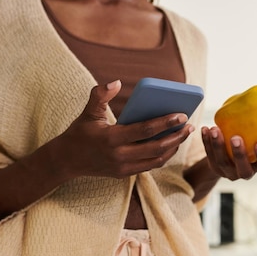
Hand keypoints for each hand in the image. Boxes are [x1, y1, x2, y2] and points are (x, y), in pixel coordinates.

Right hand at [59, 80, 194, 178]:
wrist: (67, 161)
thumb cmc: (80, 132)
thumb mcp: (88, 112)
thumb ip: (100, 95)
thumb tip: (115, 81)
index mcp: (111, 139)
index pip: (145, 130)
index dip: (165, 123)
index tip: (182, 115)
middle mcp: (119, 156)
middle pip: (156, 148)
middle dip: (176, 137)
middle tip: (189, 125)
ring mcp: (123, 168)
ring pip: (156, 159)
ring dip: (173, 147)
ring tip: (183, 134)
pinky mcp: (125, 174)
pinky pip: (150, 166)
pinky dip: (163, 155)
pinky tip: (171, 144)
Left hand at [201, 125, 256, 180]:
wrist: (230, 157)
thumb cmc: (249, 141)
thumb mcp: (256, 138)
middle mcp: (246, 172)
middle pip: (243, 169)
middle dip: (239, 154)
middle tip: (235, 138)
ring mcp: (230, 172)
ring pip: (223, 163)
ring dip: (218, 145)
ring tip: (215, 129)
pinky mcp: (216, 169)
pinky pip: (210, 157)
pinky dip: (206, 142)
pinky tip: (205, 130)